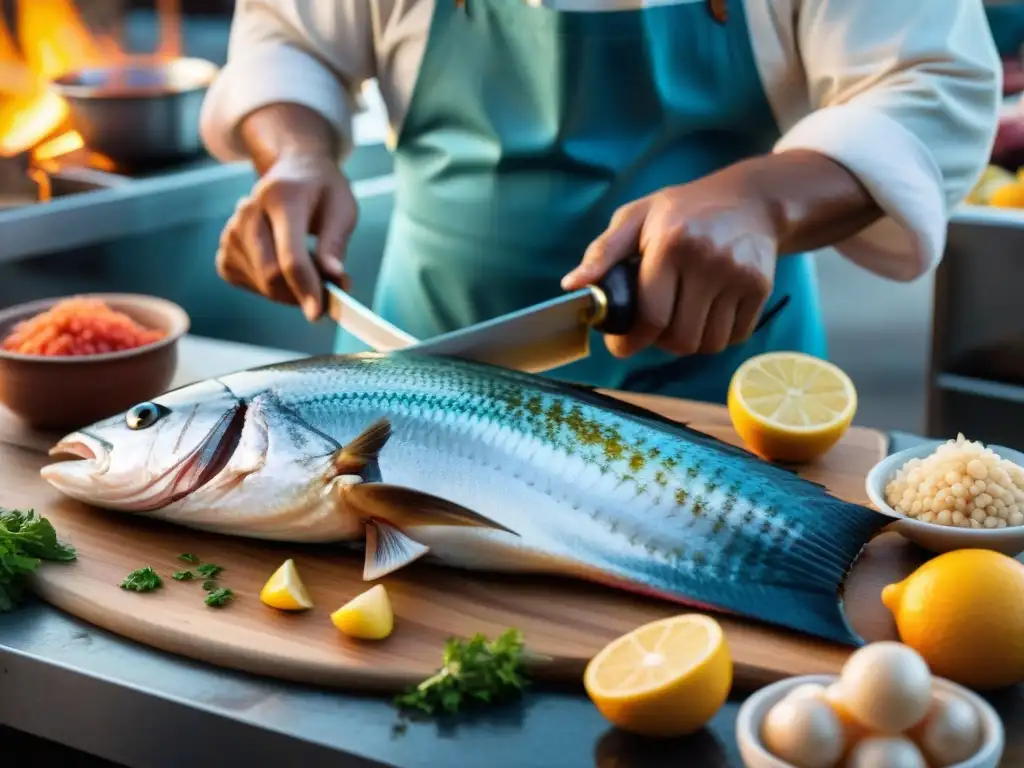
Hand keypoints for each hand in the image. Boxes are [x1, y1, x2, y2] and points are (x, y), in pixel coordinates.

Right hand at [216, 151, 356, 320]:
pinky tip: (283, 264)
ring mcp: (232, 231)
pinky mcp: (226, 249)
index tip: (318, 314)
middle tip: (328, 291)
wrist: (295, 171)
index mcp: (281, 198)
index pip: (290, 255)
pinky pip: (249, 284)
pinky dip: (271, 287)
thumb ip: (336, 245)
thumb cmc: (322, 192)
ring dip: (290, 289)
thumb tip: (334, 278)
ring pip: (262, 284)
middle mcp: (248, 212)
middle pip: (271, 275)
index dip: (305, 288)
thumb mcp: (342, 210)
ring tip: (308, 264)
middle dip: (302, 294)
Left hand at [562, 167, 777, 358]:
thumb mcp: (637, 217)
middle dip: (659, 341)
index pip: (651, 316)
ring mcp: (739, 276)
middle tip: (653, 326)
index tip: (621, 346)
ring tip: (680, 318)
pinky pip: (733, 338)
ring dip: (688, 342)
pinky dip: (715, 337)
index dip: (631, 341)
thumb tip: (572, 285)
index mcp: (671, 244)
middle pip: (680, 337)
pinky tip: (706, 313)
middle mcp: (708, 260)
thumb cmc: (683, 210)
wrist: (751, 200)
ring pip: (707, 344)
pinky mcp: (761, 289)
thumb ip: (603, 252)